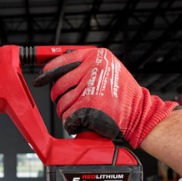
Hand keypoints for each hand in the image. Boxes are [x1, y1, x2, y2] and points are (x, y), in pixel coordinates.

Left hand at [32, 47, 177, 148]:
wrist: (140, 113)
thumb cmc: (123, 95)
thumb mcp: (108, 69)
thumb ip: (87, 66)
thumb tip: (58, 70)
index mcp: (96, 57)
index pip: (62, 61)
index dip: (48, 71)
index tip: (41, 78)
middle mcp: (93, 70)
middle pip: (59, 85)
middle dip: (58, 97)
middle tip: (63, 102)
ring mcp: (90, 88)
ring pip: (62, 103)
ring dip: (66, 112)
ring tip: (80, 113)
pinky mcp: (88, 108)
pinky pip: (68, 117)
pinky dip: (71, 123)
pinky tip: (80, 123)